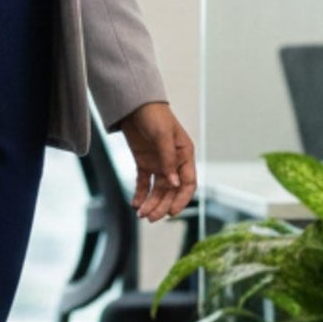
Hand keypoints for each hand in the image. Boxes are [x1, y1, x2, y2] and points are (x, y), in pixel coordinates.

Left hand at [115, 101, 195, 220]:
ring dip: (150, 203)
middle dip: (162, 205)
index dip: (181, 199)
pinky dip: (140, 194)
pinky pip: (144, 183)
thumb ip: (168, 160)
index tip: (171, 213)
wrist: (134, 104)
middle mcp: (173, 162)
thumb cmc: (154, 115)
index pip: (187, 183)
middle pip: (170, 190)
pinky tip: (135, 204)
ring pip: (157, 190)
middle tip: (150, 217)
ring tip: (141, 214)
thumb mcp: (162, 136)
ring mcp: (158, 163)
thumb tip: (174, 183)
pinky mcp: (144, 162)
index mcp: (184, 155)